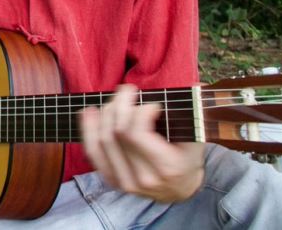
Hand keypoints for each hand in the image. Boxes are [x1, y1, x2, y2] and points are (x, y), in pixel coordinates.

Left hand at [80, 84, 204, 201]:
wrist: (180, 189)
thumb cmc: (188, 157)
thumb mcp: (194, 138)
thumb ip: (181, 118)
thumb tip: (158, 97)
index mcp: (167, 168)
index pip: (136, 132)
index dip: (140, 110)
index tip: (152, 103)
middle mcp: (143, 178)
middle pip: (117, 133)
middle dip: (120, 105)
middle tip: (128, 91)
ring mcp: (125, 182)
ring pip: (102, 140)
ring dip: (105, 113)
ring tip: (113, 99)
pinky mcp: (112, 180)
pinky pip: (93, 152)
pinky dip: (88, 129)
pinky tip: (88, 111)